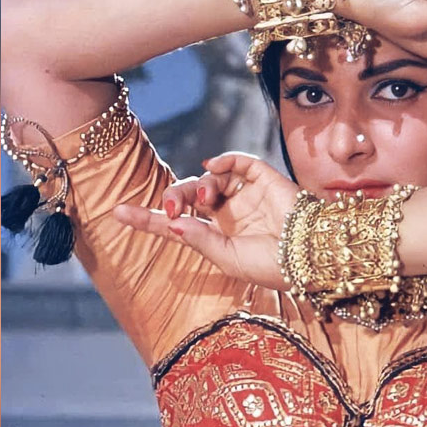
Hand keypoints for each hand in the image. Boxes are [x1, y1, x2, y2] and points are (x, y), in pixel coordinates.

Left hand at [111, 153, 298, 289]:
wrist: (309, 255)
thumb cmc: (272, 266)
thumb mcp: (228, 258)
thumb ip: (199, 238)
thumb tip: (171, 220)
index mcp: (215, 237)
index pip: (173, 224)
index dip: (146, 218)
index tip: (117, 212)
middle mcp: (226, 214)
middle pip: (187, 195)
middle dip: (175, 196)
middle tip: (174, 206)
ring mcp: (244, 195)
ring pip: (210, 178)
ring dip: (200, 184)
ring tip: (206, 198)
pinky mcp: (264, 179)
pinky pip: (240, 162)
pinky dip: (224, 160)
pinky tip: (213, 166)